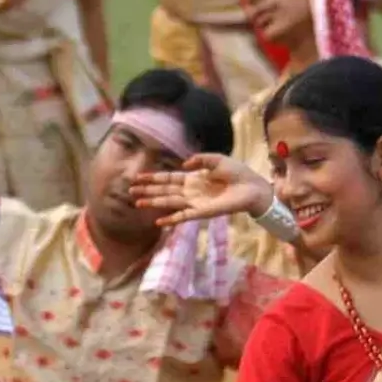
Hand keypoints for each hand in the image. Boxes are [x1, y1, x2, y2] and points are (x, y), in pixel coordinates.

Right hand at [132, 153, 274, 227]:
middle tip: (130, 191)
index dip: (153, 177)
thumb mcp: (217, 159)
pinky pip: (183, 217)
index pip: (169, 178)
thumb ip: (200, 160)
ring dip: (153, 202)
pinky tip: (158, 222)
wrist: (251, 187)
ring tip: (136, 203)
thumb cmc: (237, 173)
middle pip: (164, 190)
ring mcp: (195, 202)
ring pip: (169, 202)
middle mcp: (191, 191)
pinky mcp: (201, 212)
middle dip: (147, 191)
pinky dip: (171, 219)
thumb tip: (184, 164)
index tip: (138, 177)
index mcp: (193, 178)